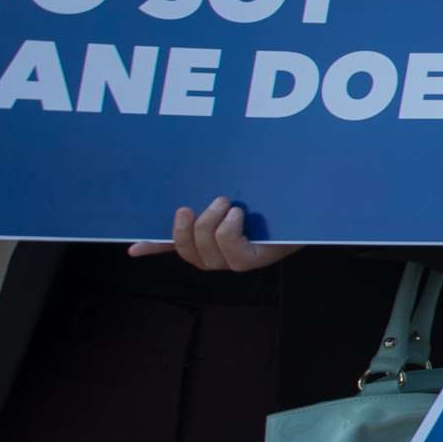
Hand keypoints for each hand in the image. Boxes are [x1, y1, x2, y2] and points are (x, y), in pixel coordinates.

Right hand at [127, 196, 304, 269]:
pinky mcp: (253, 261)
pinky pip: (231, 251)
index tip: (132, 247)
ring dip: (210, 224)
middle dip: (184, 229)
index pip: (173, 246)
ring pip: (206, 251)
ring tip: (227, 204)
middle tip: (192, 206)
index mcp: (209, 238)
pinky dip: (230, 229)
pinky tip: (238, 216)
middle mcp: (219, 255)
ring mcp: (235, 260)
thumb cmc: (269, 195)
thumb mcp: (235, 189)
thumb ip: (208, 189)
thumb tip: (186, 180)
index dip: (153, 247)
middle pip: (186, 251)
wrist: (310, 204)